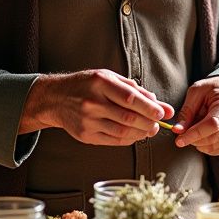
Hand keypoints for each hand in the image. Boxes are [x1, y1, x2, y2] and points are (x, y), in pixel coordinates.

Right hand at [21, 69, 173, 145]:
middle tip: (158, 122)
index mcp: (100, 83)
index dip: (149, 107)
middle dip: (149, 122)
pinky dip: (129, 139)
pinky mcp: (86, 135)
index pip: (130, 98)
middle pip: (128, 117)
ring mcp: (88, 121)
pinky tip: (136, 135)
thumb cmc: (86, 85)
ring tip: (150, 129)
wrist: (56, 99)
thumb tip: (157, 103)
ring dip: (142, 133)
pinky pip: (114, 140)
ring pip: (123, 131)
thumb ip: (134, 89)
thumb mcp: (108, 78)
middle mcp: (93, 102)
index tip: (162, 112)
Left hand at [174, 75, 218, 153]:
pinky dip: (204, 146)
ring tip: (198, 126)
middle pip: (211, 140)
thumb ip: (187, 111)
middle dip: (192, 139)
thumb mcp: (197, 92)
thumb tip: (177, 130)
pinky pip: (215, 152)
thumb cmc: (213, 90)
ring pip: (211, 148)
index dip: (194, 134)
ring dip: (197, 142)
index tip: (178, 140)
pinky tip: (204, 133)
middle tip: (183, 130)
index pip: (212, 125)